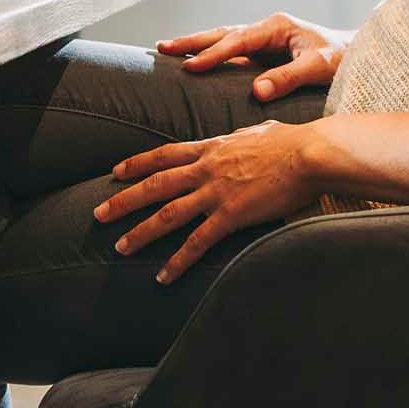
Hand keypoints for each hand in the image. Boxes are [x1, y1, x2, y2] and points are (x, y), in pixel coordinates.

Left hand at [94, 120, 319, 282]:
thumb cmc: (292, 142)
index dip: (137, 164)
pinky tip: (164, 276)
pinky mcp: (231, 215)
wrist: (309, 154)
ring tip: (121, 247)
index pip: (164, 155)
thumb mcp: (257, 131)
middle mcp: (206, 169)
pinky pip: (198, 242)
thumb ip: (241, 138)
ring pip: (168, 214)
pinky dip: (178, 261)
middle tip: (99, 213)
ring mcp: (216, 192)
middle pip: (155, 185)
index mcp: (211, 148)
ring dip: (141, 232)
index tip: (115, 172)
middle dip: (124, 200)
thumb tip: (245, 135)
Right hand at [157, 12, 349, 101]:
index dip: (214, 54)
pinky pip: (233, 55)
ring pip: (224, 41)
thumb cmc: (342, 60)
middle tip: (162, 47)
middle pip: (223, 34)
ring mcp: (264, 42)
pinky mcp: (265, 56)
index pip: (238, 40)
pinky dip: (213, 57)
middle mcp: (267, 31)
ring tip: (169, 51)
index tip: (191, 67)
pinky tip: (196, 65)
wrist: (358, 56)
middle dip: (193, 41)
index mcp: (276, 27)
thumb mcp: (319, 68)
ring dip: (198, 46)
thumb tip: (257, 91)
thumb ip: (289, 77)